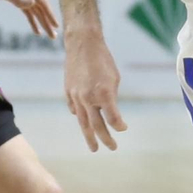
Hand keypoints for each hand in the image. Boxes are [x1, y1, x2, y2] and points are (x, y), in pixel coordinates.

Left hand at [0, 0, 58, 38]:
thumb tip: (34, 3)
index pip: (42, 2)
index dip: (50, 15)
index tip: (56, 25)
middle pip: (41, 8)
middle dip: (48, 22)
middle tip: (54, 36)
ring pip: (36, 11)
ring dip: (42, 23)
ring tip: (49, 35)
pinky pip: (27, 11)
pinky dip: (32, 21)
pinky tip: (36, 30)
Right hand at [63, 29, 126, 151]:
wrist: (82, 44)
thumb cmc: (103, 60)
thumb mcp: (114, 79)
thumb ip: (111, 98)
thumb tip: (108, 112)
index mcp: (103, 94)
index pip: (113, 119)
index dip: (120, 126)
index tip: (124, 128)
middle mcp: (88, 98)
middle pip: (97, 126)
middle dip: (105, 139)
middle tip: (112, 148)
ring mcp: (76, 96)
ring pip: (83, 122)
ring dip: (89, 136)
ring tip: (94, 148)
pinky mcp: (68, 92)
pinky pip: (74, 109)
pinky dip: (80, 116)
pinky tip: (84, 121)